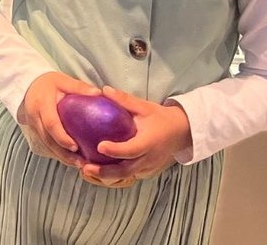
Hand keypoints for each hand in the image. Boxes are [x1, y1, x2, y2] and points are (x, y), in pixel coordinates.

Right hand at [16, 72, 100, 167]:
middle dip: (63, 153)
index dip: (62, 137)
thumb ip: (79, 87)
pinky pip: (46, 145)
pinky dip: (58, 153)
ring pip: (46, 145)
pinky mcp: (35, 131)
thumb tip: (98, 93)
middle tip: (80, 163)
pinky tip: (71, 159)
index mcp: (41, 104)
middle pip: (48, 140)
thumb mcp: (63, 80)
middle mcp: (34, 117)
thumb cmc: (48, 83)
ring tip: (79, 165)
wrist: (27, 85)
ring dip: (62, 157)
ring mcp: (32, 126)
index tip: (75, 147)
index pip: (51, 123)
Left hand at [78, 87, 193, 187]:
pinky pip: (129, 176)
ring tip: (86, 170)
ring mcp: (148, 168)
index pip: (132, 149)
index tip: (99, 146)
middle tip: (85, 167)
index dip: (116, 150)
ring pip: (125, 177)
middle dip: (104, 172)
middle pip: (126, 171)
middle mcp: (149, 158)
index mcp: (149, 142)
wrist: (181, 132)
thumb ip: (124, 100)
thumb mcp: (144, 107)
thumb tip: (104, 90)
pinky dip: (114, 176)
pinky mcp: (146, 172)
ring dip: (106, 176)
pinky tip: (99, 171)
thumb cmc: (161, 118)